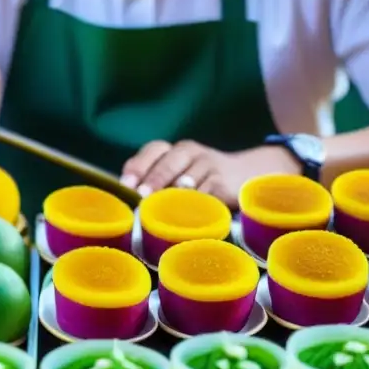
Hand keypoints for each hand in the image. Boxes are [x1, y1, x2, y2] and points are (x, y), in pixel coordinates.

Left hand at [116, 141, 233, 207]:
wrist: (243, 174)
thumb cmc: (199, 178)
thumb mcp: (178, 172)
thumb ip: (154, 180)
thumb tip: (125, 197)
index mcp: (174, 149)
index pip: (153, 150)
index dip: (138, 167)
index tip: (125, 184)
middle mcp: (190, 152)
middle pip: (168, 164)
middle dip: (153, 181)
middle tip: (140, 197)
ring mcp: (209, 166)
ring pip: (187, 182)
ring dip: (171, 197)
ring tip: (158, 211)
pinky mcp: (224, 184)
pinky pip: (206, 196)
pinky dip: (194, 207)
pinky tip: (183, 219)